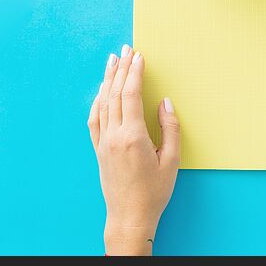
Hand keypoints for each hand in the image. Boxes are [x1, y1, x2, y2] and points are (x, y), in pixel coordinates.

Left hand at [88, 45, 179, 255]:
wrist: (129, 216)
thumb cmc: (154, 192)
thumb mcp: (171, 160)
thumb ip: (169, 128)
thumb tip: (165, 103)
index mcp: (133, 137)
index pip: (131, 95)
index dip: (135, 73)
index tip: (139, 56)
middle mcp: (114, 136)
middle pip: (115, 94)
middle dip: (122, 69)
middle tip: (127, 49)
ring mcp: (103, 142)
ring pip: (102, 103)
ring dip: (108, 79)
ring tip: (112, 60)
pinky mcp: (98, 150)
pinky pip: (94, 119)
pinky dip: (97, 101)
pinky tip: (101, 91)